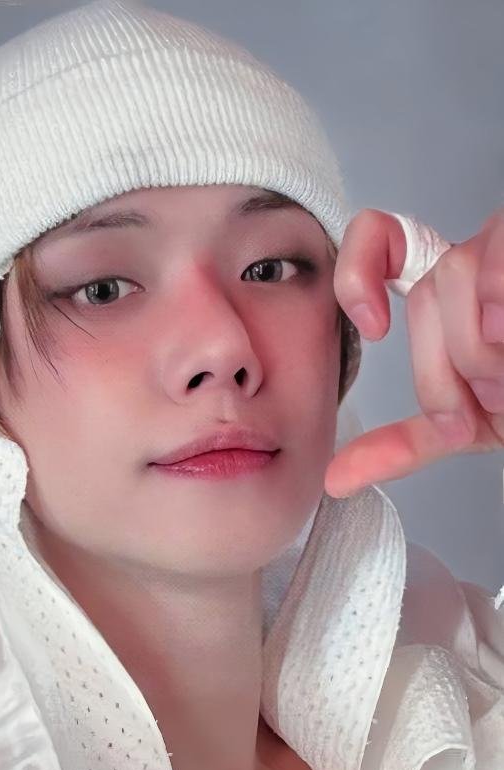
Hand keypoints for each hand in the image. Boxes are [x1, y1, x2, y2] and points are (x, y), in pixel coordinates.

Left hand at [325, 206, 503, 497]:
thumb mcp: (468, 424)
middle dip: (451, 362)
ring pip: (458, 273)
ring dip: (481, 348)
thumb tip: (336, 478)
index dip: (357, 270)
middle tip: (492, 396)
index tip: (373, 328)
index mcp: (449, 291)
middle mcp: (479, 255)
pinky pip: (497, 270)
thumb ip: (404, 444)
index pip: (379, 236)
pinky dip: (500, 313)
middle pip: (427, 290)